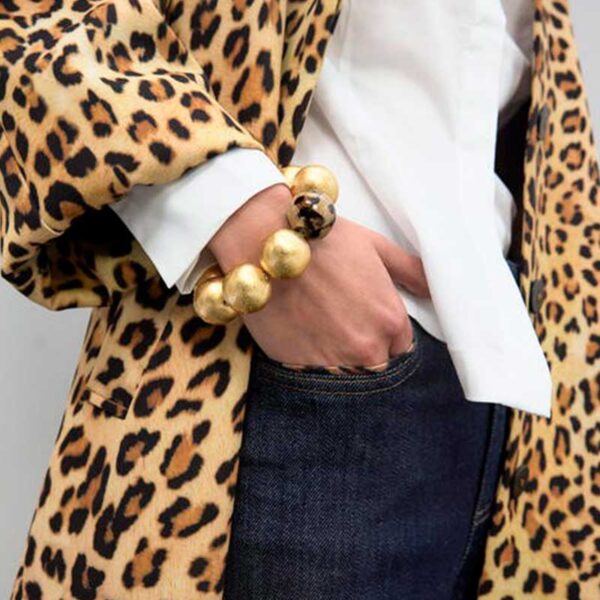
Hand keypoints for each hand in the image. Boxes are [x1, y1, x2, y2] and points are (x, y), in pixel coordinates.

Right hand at [208, 184, 428, 366]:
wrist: (264, 246)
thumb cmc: (322, 241)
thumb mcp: (375, 246)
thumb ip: (411, 271)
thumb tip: (436, 288)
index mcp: (390, 321)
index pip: (401, 347)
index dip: (382, 332)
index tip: (363, 318)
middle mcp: (368, 348)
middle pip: (377, 364)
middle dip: (363, 348)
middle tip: (339, 323)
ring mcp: (334, 363)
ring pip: (348, 374)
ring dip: (338, 358)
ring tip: (319, 330)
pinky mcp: (301, 370)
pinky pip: (316, 377)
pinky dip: (311, 362)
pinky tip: (301, 336)